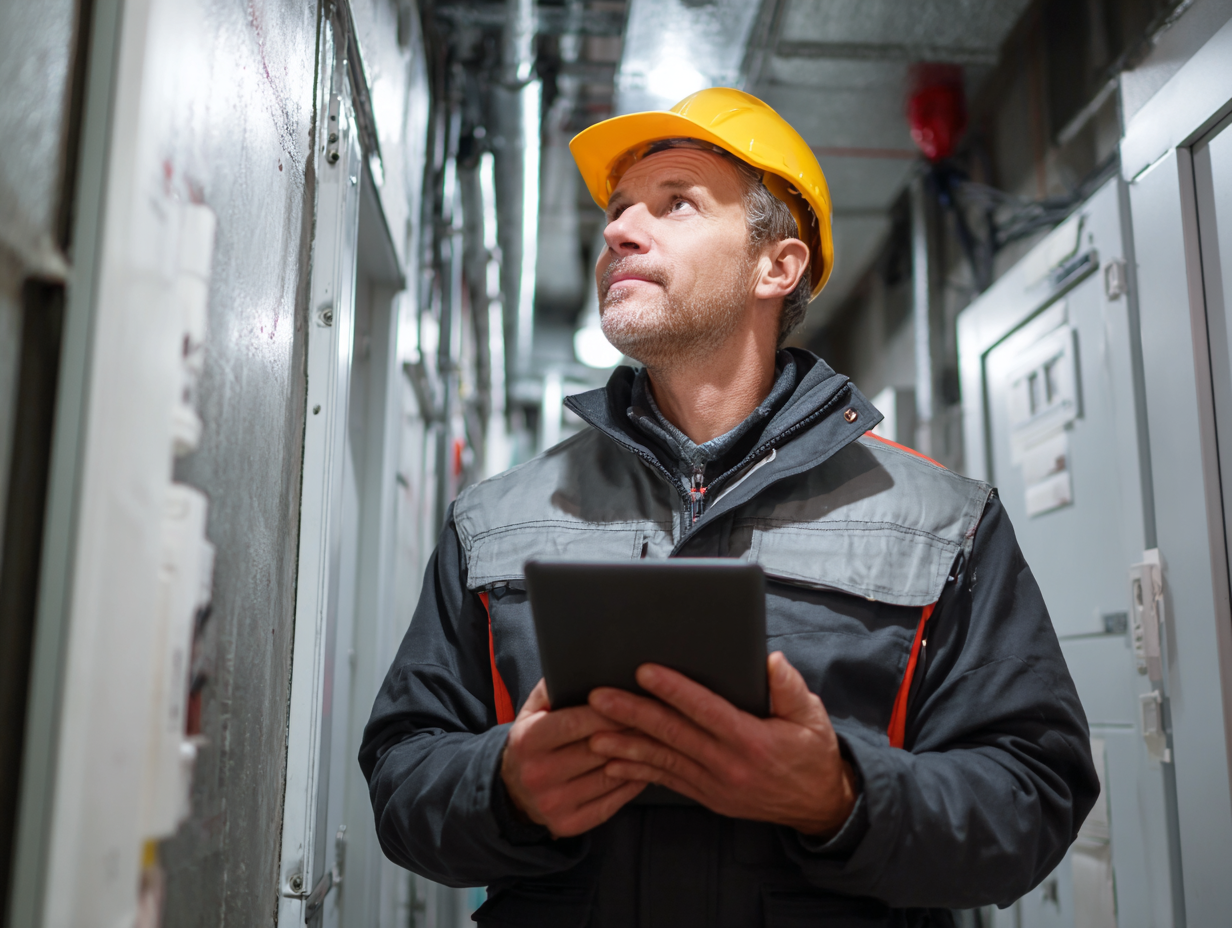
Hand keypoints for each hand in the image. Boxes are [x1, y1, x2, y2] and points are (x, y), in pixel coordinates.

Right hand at [500, 679, 646, 837]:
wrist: (513, 793)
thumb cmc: (533, 742)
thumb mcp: (531, 711)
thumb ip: (552, 688)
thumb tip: (578, 666)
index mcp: (527, 741)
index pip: (575, 722)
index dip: (609, 710)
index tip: (635, 697)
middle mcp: (537, 774)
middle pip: (597, 748)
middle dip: (630, 730)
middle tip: (658, 715)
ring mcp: (553, 803)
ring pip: (610, 776)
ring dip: (639, 756)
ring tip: (659, 737)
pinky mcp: (569, 825)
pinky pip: (613, 801)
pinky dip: (634, 782)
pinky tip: (648, 766)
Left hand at [587, 652, 857, 837]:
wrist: (818, 806)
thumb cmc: (812, 753)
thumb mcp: (812, 716)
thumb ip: (789, 687)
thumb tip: (768, 660)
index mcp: (752, 740)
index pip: (705, 710)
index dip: (673, 690)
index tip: (645, 671)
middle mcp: (728, 765)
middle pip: (672, 734)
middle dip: (632, 714)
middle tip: (599, 697)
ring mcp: (715, 785)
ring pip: (662, 760)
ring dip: (625, 745)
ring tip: (593, 732)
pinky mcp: (707, 796)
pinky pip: (667, 780)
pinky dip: (638, 770)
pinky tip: (613, 761)